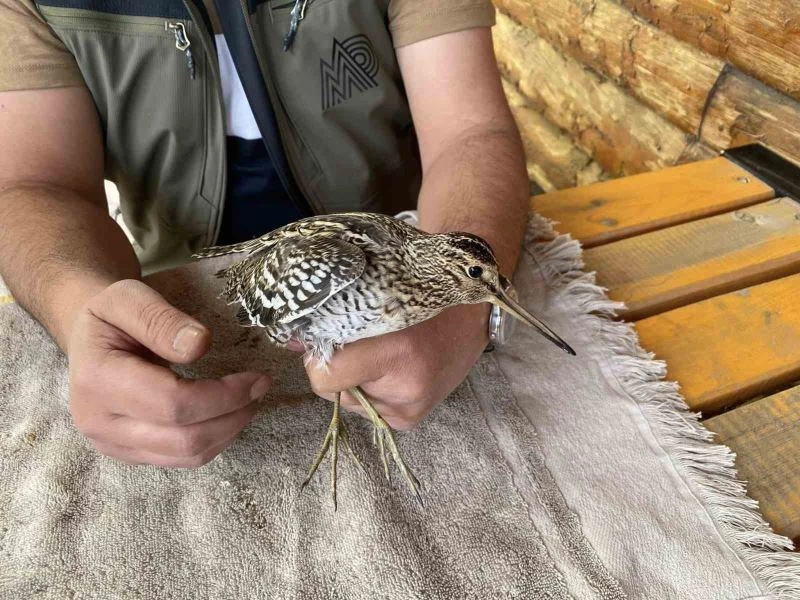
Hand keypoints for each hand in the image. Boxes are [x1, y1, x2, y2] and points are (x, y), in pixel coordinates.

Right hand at [66, 279, 271, 466]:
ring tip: (247, 402)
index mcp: (98, 380)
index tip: (257, 378)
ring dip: (228, 432)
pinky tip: (225, 416)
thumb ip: (161, 319)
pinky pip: (179, 461)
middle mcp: (99, 421)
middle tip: (259, 389)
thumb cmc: (110, 315)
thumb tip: (199, 344)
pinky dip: (212, 441)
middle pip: (183, 439)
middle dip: (233, 416)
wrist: (87, 338)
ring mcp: (111, 444)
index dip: (223, 395)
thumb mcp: (129, 296)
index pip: (173, 403)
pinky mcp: (126, 454)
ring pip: (185, 457)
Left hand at [306, 303, 489, 429]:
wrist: (472, 312)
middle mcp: (405, 387)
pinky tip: (394, 372)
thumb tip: (291, 339)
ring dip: (356, 380)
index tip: (327, 338)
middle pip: (333, 391)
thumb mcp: (380, 298)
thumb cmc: (423, 297)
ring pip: (349, 401)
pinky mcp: (412, 420)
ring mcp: (410, 408)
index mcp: (396, 352)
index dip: (318, 358)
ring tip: (386, 354)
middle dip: (337, 369)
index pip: (326, 376)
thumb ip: (336, 321)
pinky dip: (371, 392)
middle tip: (362, 343)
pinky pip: (367, 410)